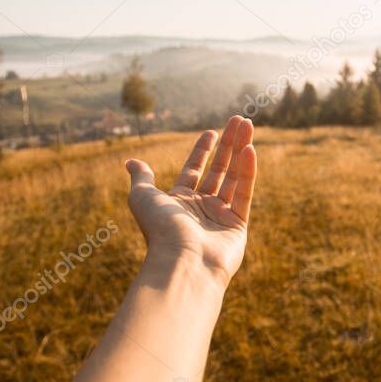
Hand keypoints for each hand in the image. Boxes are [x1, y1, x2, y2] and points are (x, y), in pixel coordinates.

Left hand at [125, 116, 256, 287]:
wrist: (182, 261)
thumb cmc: (160, 229)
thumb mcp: (142, 197)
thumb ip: (142, 178)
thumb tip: (130, 162)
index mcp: (180, 202)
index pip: (194, 170)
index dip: (203, 150)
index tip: (212, 132)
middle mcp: (201, 208)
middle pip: (218, 169)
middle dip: (228, 144)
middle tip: (239, 120)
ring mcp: (220, 217)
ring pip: (234, 176)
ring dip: (241, 149)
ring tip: (248, 124)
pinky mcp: (238, 225)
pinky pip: (244, 192)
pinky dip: (247, 170)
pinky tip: (250, 148)